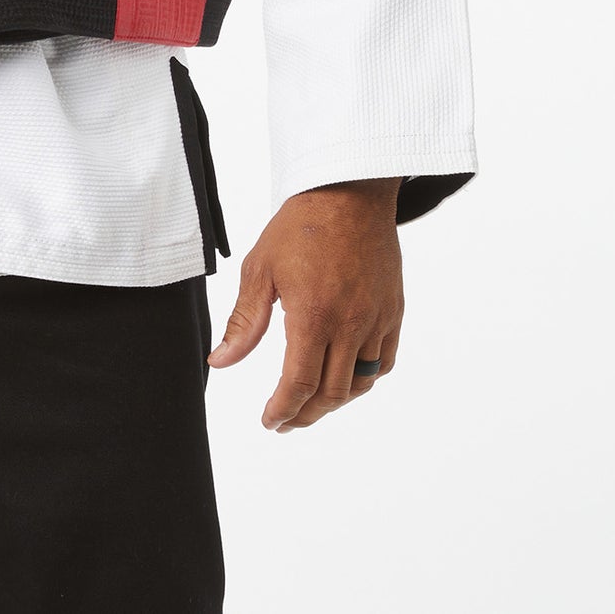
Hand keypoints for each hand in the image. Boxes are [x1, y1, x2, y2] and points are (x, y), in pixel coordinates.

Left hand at [206, 176, 402, 431]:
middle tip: (286, 419)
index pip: (299, 384)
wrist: (348, 193)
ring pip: (360, 383)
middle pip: (331, 393)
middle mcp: (350, 324)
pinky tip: (346, 377)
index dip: (282, 410)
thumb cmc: (300, 226)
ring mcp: (376, 319)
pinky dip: (365, 379)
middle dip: (305, 415)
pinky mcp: (393, 311)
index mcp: (313, 316)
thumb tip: (221, 361)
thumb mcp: (260, 269)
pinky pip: (384, 361)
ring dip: (335, 402)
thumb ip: (244, 322)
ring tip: (312, 404)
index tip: (270, 421)